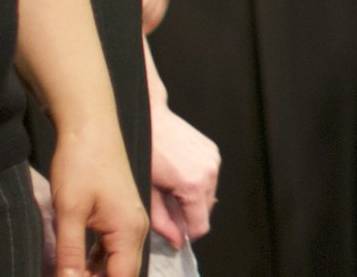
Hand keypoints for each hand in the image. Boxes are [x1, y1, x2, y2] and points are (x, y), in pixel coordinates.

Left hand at [47, 115, 144, 276]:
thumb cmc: (83, 162)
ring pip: (118, 260)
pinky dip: (97, 259)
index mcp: (129, 229)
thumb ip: (70, 253)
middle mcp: (136, 227)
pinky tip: (76, 260)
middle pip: (123, 271)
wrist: (91, 127)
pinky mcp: (122, 213)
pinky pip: (115, 246)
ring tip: (70, 271)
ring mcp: (131, 219)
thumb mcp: (69, 213)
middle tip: (68, 275)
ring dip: (96, 272)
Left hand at [147, 102, 217, 247]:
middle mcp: (209, 172)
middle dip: (188, 214)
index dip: (186, 234)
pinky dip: (196, 182)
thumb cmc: (143, 151)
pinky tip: (178, 174)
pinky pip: (208, 177)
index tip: (174, 231)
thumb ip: (162, 221)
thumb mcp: (146, 193)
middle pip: (206, 211)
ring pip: (208, 194)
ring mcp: (213, 160)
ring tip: (170, 187)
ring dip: (192, 198)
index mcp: (193, 185)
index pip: (201, 226)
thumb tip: (174, 239)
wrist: (150, 118)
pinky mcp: (212, 151)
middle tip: (166, 205)